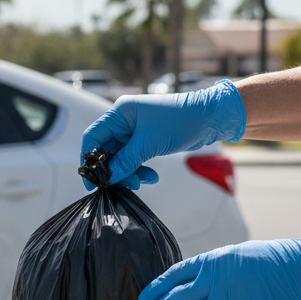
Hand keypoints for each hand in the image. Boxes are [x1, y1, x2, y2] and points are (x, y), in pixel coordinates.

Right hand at [80, 80, 246, 189]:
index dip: (89, 159)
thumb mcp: (149, 144)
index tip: (92, 181)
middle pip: (106, 151)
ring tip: (142, 182)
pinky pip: (133, 159)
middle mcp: (124, 121)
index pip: (93, 137)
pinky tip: (151, 177)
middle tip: (120, 186)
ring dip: (128, 173)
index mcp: (120, 113)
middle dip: (114, 170)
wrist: (210, 117)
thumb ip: (125, 162)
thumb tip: (108, 178)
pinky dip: (139, 170)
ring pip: (120, 158)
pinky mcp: (145, 141)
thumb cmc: (180, 121)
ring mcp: (134, 131)